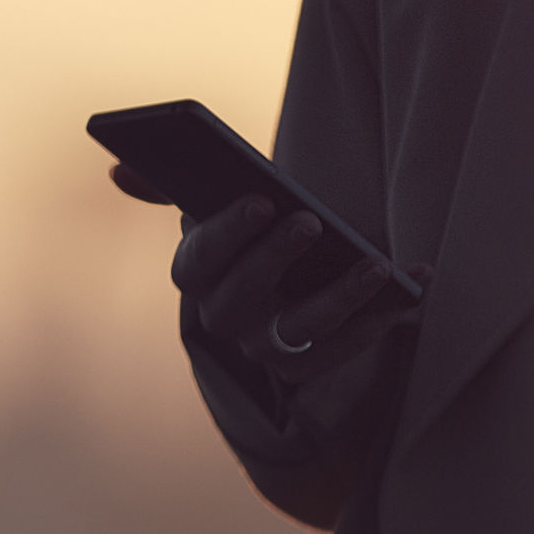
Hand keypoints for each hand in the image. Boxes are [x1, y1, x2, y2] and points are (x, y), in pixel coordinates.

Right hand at [108, 173, 418, 454]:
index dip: (226, 234)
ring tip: (374, 263)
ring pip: (297, 335)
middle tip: (308, 221)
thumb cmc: (253, 230)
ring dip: (337, 300)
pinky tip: (415, 283)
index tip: (259, 198)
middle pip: (237, 303)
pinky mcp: (313, 363)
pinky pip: (345, 352)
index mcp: (196, 274)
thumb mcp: (219, 203)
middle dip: (272, 261)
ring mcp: (267, 346)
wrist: (292, 278)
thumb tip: (117, 170)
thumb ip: (171, 185)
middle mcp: (225, 318)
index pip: (196, 263)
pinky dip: (381, 320)